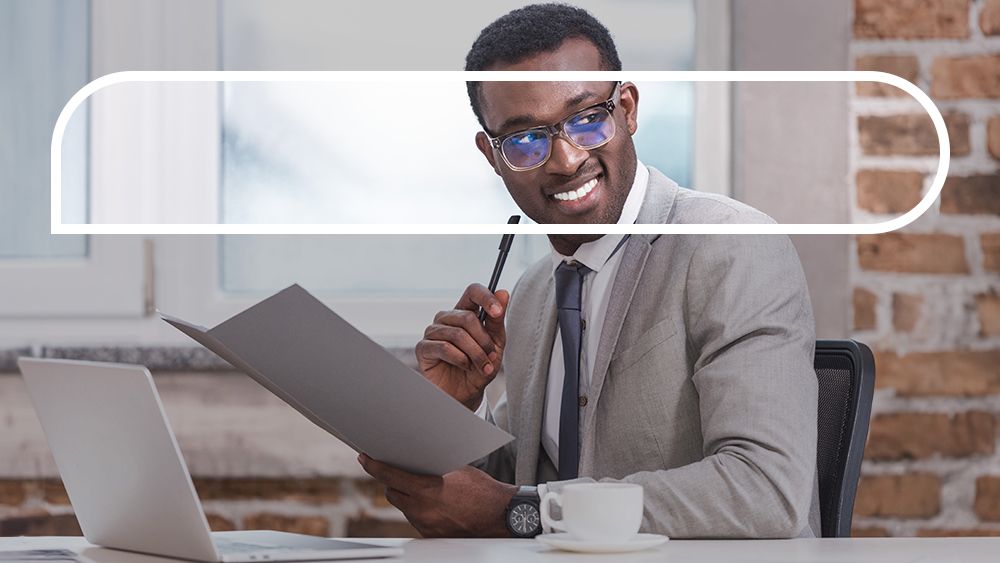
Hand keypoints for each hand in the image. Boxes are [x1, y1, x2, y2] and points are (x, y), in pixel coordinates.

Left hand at [359, 454, 516, 537]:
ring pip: (404, 508)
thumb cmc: (483, 490)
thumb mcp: (456, 470)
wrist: (501, 515)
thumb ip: (433, 467)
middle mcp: (422, 510)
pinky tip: (431, 504)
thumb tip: (417, 461)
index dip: (374, 466)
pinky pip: (417, 520)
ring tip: (419, 488)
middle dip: (391, 482)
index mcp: (427, 490)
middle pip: (392, 494)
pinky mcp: (432, 535)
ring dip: (406, 497)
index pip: (390, 476)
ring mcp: (426, 525)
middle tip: (394, 472)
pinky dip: (419, 510)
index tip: (364, 459)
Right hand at [416, 283, 509, 409]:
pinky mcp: (423, 348)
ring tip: (481, 366)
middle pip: (467, 317)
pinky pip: (443, 347)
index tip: (497, 311)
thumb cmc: (480, 367)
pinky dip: (460, 359)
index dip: (485, 298)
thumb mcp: (496, 344)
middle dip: (484, 341)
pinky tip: (464, 366)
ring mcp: (433, 332)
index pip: (472, 292)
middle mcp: (447, 318)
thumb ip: (497, 320)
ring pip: (457, 334)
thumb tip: (503, 293)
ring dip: (474, 353)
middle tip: (491, 356)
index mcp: (465, 312)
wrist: (467, 394)